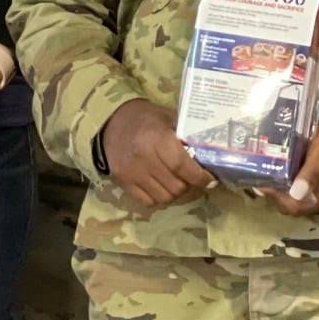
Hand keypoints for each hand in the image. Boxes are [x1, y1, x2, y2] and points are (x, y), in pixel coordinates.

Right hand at [100, 98, 214, 210]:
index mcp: (157, 139)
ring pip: (164, 197)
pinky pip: (148, 201)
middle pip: (176, 186)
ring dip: (174, 191)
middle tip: (189, 177)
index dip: (200, 177)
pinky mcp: (122, 181)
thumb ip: (186, 135)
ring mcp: (131, 172)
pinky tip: (159, 185)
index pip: (183, 166)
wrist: (108, 122)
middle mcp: (143, 158)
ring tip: (174, 181)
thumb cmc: (144, 118)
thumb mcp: (167, 118)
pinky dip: (158, 196)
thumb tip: (208, 153)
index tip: (209, 179)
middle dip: (188, 184)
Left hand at [268, 114, 318, 215]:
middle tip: (262, 179)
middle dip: (278, 196)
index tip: (260, 184)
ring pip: (303, 203)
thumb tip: (295, 193)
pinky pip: (310, 196)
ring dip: (285, 194)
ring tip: (270, 177)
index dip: (277, 198)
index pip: (298, 207)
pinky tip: (286, 177)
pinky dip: (295, 190)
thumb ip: (312, 172)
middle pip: (299, 208)